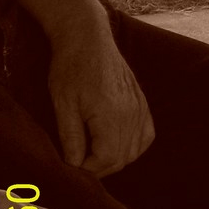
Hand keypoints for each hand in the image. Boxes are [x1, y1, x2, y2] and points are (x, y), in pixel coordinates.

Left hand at [47, 26, 154, 177]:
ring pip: (135, 150)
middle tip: (79, 162)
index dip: (88, 170)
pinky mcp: (142, 101)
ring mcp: (139, 106)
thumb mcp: (63, 104)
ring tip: (93, 153)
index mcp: (111, 114)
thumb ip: (71, 138)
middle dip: (100, 168)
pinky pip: (146, 135)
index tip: (71, 166)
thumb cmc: (71, 68)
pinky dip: (133, 146)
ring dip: (115, 158)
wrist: (88, 37)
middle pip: (122, 158)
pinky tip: (116, 143)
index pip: (107, 159)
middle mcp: (131, 112)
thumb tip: (74, 166)